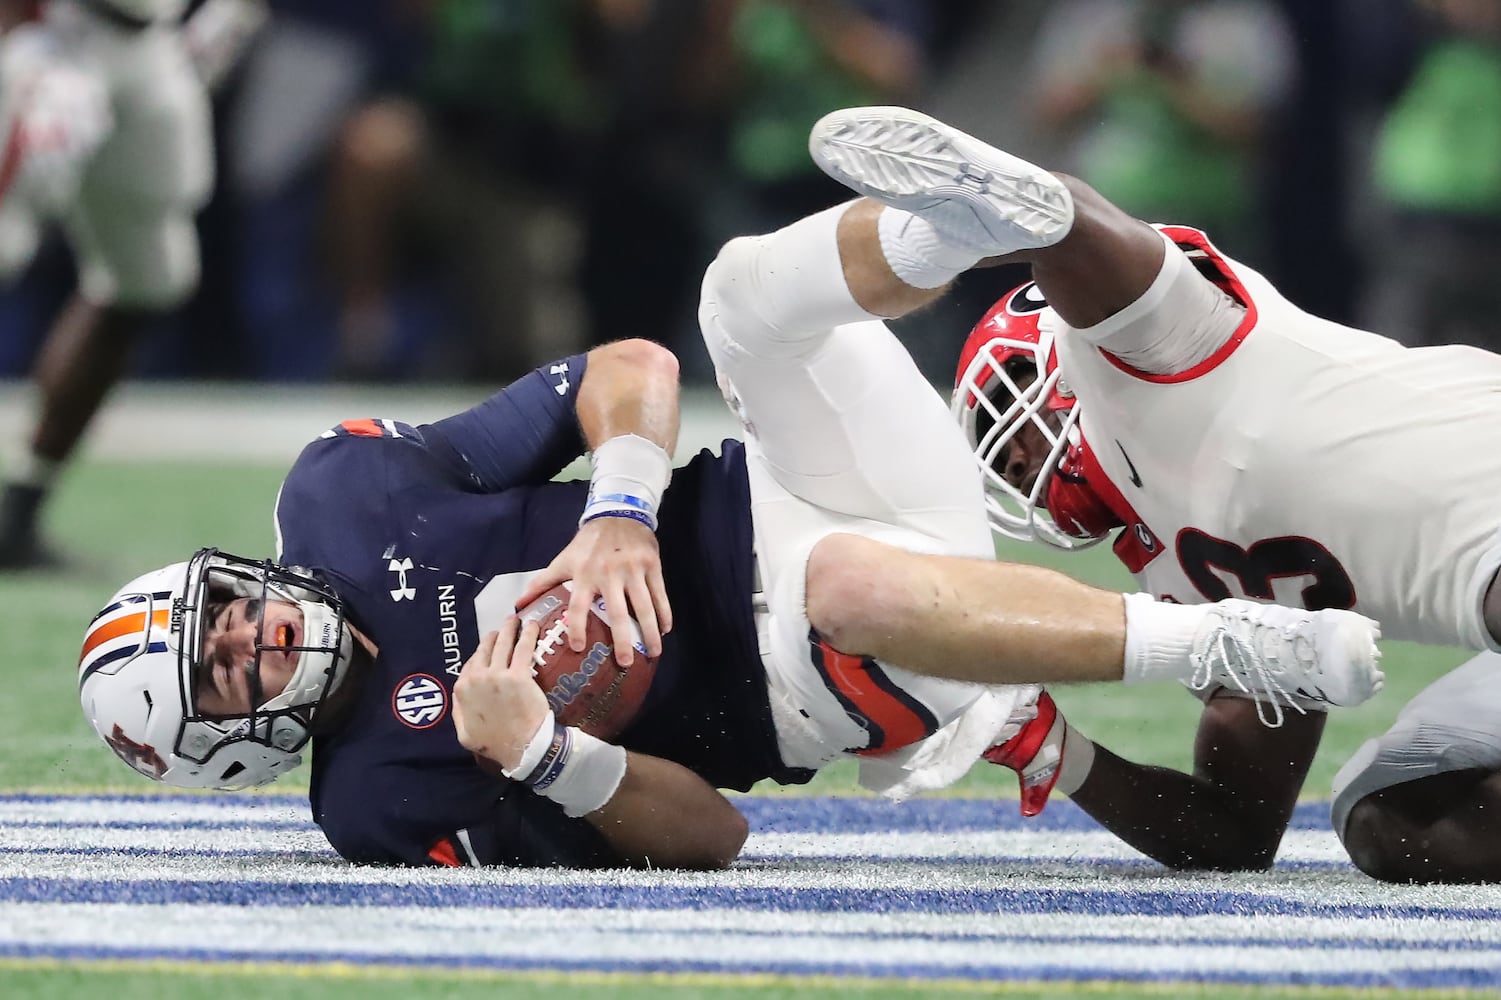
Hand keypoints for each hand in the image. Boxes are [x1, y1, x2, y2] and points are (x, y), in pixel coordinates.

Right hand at [453, 619, 551, 772]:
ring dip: (510, 628)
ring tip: (516, 620)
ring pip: (503, 644)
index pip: (471, 663)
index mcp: (463, 690)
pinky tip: (532, 625)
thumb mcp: (464, 732)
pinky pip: (523, 648)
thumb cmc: (494, 743)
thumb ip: (458, 710)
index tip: (489, 646)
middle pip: (486, 649)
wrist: (520, 747)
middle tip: (505, 626)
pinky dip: (528, 634)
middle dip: (495, 635)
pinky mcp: (519, 675)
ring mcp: (497, 675)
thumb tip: (459, 694)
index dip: (481, 653)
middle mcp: (477, 678)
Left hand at [515, 516, 670, 665]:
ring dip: (650, 632)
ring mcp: (633, 570)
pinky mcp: (652, 565)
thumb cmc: (588, 542)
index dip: (576, 628)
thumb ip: (543, 582)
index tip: (579, 648)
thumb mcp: (564, 559)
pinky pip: (660, 593)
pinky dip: (664, 612)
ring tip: (654, 653)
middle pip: (617, 613)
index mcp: (584, 575)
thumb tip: (519, 604)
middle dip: (622, 640)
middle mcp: (609, 574)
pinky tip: (666, 629)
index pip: (578, 606)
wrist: (618, 513)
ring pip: (644, 606)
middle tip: (625, 663)